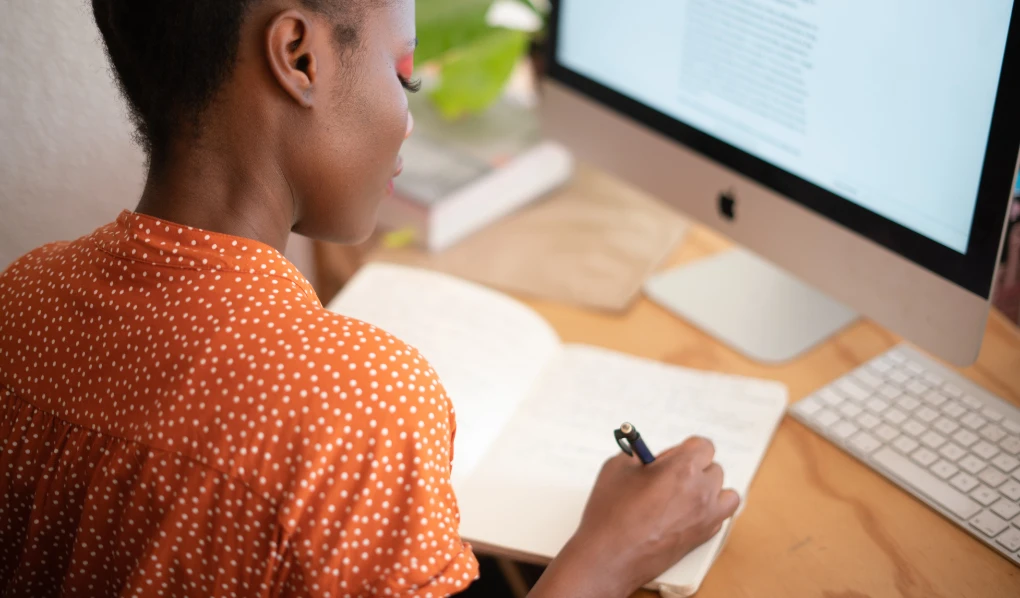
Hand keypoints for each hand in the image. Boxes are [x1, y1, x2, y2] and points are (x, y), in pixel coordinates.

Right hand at [530, 437, 738, 597]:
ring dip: (711, 490)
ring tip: (687, 494)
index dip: (686, 449)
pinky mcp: (704, 537)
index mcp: (682, 468)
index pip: (704, 446)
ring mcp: (706, 516)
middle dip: (694, 469)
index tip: (672, 455)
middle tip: (670, 476)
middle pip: (714, 469)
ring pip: (726, 494)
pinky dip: (710, 512)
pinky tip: (687, 513)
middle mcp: (701, 491)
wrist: (610, 557)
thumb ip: (638, 454)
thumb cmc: (611, 515)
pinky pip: (721, 517)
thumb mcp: (617, 468)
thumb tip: (647, 455)